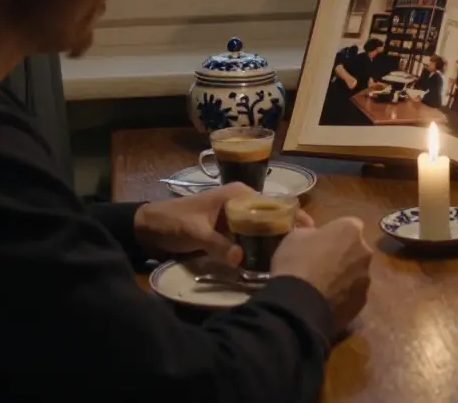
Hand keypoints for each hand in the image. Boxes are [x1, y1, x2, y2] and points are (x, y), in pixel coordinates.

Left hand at [134, 183, 314, 263]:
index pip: (273, 203)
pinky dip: (262, 248)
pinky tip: (272, 262)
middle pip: (273, 215)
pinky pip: (252, 238)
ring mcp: (236, 218)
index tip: (310, 233)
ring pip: (264, 228)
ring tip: (295, 258)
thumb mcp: (195, 232)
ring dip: (277, 241)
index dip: (293, 217)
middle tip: (306, 250)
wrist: (147, 229)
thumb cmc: (172, 222)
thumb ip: (219, 244)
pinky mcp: (230, 232)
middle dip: (290, 230)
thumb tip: (242, 260)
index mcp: (237, 194)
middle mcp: (242, 202)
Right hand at [272, 217, 372, 333]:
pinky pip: (352, 294)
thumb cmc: (296, 262)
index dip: (335, 233)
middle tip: (322, 263)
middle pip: (356, 250)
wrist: (299, 304)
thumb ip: (308, 229)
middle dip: (343, 254)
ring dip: (345, 276)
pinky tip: (326, 300)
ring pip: (356, 273)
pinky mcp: (361, 302)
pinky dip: (343, 295)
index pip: (349, 225)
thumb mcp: (294, 236)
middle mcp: (364, 252)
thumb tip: (309, 225)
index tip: (321, 241)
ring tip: (323, 286)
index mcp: (351, 230)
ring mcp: (365, 279)